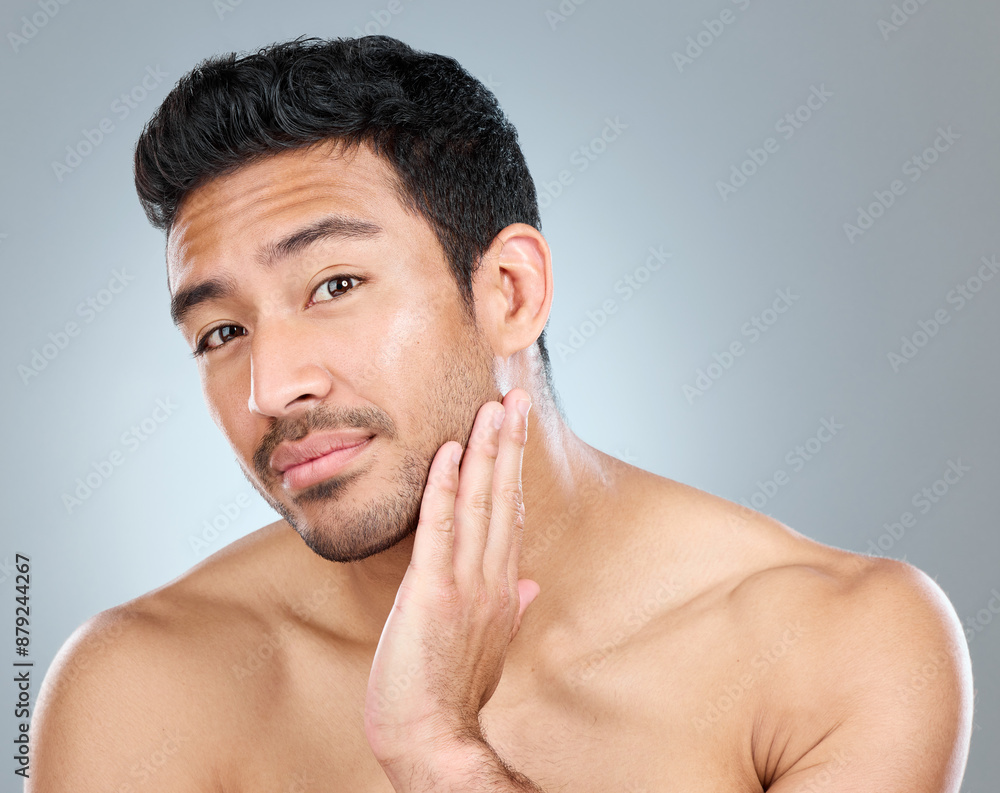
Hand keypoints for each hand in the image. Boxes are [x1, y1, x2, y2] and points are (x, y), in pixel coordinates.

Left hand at [363, 387, 539, 769]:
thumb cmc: (452, 693)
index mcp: (501, 587)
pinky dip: (444, 488)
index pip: (511, 516)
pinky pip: (440, 531)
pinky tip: (448, 453)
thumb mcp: (489, 644)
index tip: (515, 431)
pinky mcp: (433, 595)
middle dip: (509, 444)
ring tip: (492, 407)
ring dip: (486, 452)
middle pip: (504, 499)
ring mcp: (466, 586)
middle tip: (513, 397)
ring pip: (479, 505)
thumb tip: (529, 582)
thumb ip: (509, 605)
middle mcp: (492, 579)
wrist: (432, 739)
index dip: (513, 470)